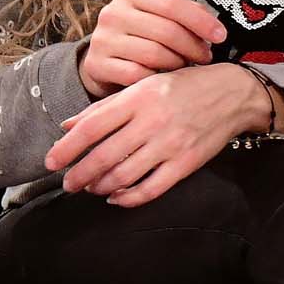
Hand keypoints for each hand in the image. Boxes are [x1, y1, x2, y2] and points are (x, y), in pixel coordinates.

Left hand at [43, 62, 267, 206]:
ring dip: (100, 186)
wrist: (232, 93)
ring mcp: (170, 145)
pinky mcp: (186, 164)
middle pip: (103, 156)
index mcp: (138, 98)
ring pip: (124, 175)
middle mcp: (152, 121)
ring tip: (90, 188)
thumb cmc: (183, 86)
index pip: (91, 128)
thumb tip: (67, 126)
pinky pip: (150, 189)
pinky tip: (116, 197)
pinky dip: (127, 198)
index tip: (50, 163)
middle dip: (79, 175)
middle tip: (68, 183)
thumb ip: (104, 107)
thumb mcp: (143, 85)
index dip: (66, 149)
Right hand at [81, 0, 224, 96]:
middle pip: (166, 31)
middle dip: (193, 47)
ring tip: (184, 66)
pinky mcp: (97, 64)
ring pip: (154, 54)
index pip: (172, 3)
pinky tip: (163, 78)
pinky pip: (137, 74)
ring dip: (177, 64)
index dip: (201, 21)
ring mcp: (103, 39)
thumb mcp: (158, 16)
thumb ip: (184, 13)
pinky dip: (155, 78)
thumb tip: (213, 23)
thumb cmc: (139, 35)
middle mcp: (113, 12)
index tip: (220, 36)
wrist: (104, 59)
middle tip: (205, 57)